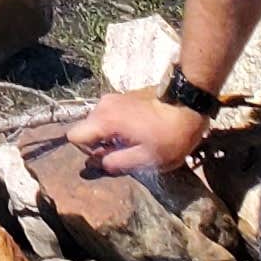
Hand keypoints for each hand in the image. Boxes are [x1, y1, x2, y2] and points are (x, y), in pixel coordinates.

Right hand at [70, 92, 211, 174]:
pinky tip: (139, 131)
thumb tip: (101, 164)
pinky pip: (109, 113)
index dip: (87, 151)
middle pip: (86, 128)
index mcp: (104, 120)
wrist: (186, 104)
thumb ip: (119, 163)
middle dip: (100, 143)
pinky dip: (117, 125)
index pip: (74, 136)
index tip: (108, 157)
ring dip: (109, 134)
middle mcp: (102, 105)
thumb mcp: (148, 158)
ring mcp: (112, 97)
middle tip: (124, 153)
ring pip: (98, 121)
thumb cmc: (169, 136)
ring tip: (134, 143)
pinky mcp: (123, 95)